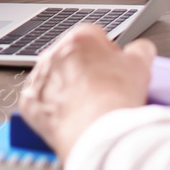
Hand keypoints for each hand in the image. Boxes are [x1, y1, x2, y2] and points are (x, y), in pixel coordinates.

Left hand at [20, 24, 155, 156]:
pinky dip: (52, 108)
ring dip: (68, 87)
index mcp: (80, 39)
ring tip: (88, 105)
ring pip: (54, 78)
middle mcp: (54, 54)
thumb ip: (139, 50)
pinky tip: (71, 115)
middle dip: (85, 69)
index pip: (94, 36)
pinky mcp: (29, 102)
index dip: (107, 53)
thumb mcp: (140, 65)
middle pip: (72, 57)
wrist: (98, 133)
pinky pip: (41, 100)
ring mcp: (39, 78)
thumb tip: (140, 49)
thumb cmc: (116, 99)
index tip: (113, 67)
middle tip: (103, 89)